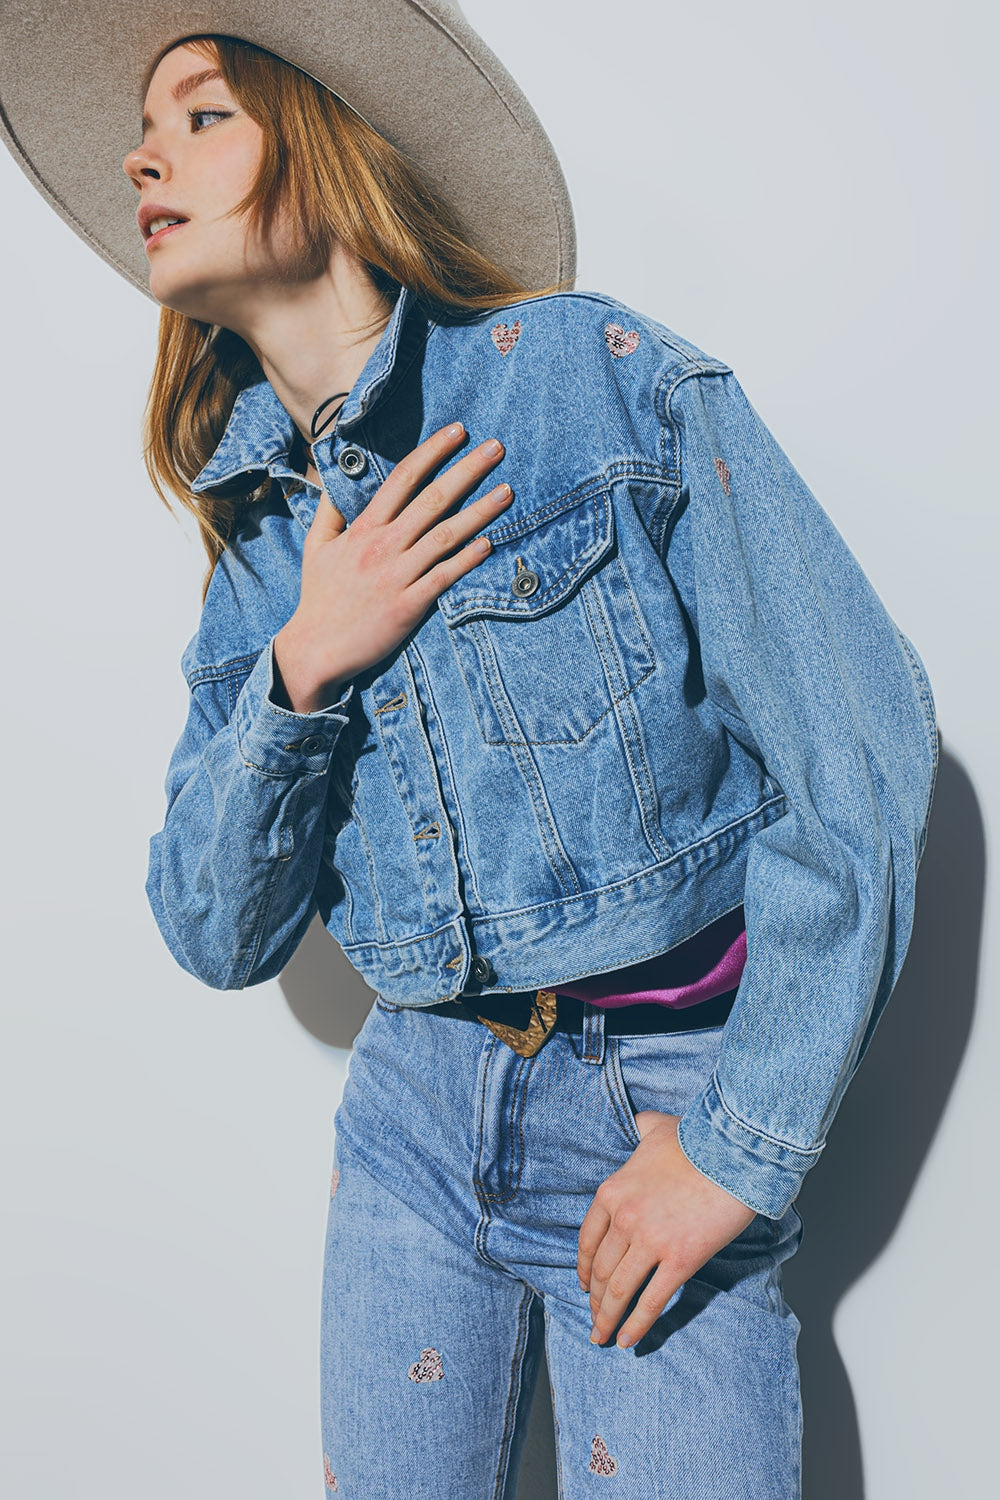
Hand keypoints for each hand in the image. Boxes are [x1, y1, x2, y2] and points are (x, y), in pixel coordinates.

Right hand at [274, 423, 510, 710]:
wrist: (314, 650)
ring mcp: (397, 576)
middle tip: (496, 448)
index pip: (402, 478)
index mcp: (363, 528)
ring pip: (445, 535)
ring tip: (507, 491)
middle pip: (433, 499)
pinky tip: (489, 543)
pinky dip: (466, 559)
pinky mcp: (408, 606)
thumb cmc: (319, 598)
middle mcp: (383, 546)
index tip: (457, 431)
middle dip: (467, 470)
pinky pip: (443, 577)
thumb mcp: (316, 547)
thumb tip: (337, 475)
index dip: (432, 451)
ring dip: (479, 512)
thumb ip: (330, 510)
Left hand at [577, 1110, 756, 1348]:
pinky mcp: (680, 1259)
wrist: (732, 1153)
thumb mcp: (654, 1127)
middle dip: (595, 1299)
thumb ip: (638, 1129)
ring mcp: (651, 1241)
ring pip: (620, 1290)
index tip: (585, 1284)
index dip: (584, 1268)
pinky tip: (628, 1340)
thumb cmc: (696, 1140)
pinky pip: (651, 1300)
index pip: (587, 1240)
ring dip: (607, 1318)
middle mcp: (625, 1219)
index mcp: (612, 1192)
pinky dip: (637, 1325)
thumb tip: (636, 1125)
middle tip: (593, 1318)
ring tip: (603, 1337)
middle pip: (601, 1270)